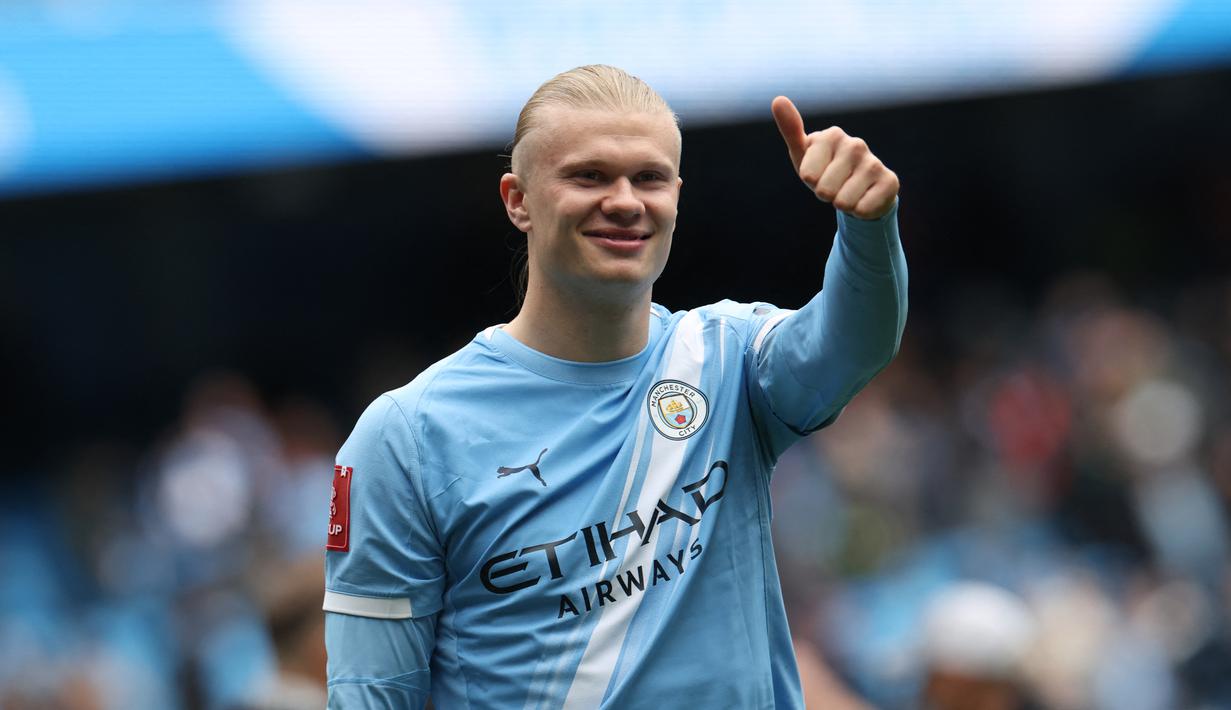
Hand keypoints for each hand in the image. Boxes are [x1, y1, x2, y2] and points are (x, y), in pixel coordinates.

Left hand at [772, 96, 898, 219]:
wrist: (858, 189)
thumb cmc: (824, 170)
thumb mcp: (803, 154)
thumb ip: (791, 129)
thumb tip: (778, 99)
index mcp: (832, 136)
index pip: (808, 175)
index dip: (811, 181)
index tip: (818, 174)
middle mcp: (856, 145)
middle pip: (825, 190)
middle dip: (826, 195)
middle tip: (834, 186)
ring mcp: (874, 162)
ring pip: (844, 201)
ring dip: (843, 204)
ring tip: (847, 192)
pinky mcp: (890, 181)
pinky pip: (863, 209)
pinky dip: (859, 211)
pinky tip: (864, 199)